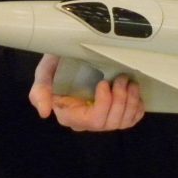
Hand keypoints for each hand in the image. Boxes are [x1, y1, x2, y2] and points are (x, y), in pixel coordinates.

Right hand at [28, 54, 144, 131]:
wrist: (72, 54)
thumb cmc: (58, 62)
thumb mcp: (45, 71)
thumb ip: (40, 90)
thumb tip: (44, 112)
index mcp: (70, 114)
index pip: (92, 120)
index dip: (103, 104)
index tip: (104, 83)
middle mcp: (86, 121)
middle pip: (110, 123)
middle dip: (120, 100)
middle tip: (121, 78)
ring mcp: (102, 118)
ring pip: (122, 122)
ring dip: (131, 101)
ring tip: (130, 83)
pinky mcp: (115, 113)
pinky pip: (130, 119)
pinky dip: (137, 108)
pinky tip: (135, 94)